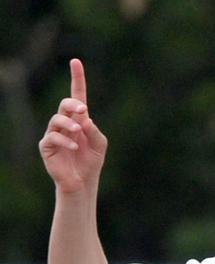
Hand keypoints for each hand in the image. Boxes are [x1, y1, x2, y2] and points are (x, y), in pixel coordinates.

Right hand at [39, 58, 106, 193]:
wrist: (82, 183)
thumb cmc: (90, 163)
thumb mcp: (100, 145)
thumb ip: (95, 131)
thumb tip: (85, 119)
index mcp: (78, 119)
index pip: (77, 95)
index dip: (77, 79)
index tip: (76, 62)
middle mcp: (65, 123)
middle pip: (65, 104)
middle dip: (72, 104)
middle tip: (83, 109)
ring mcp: (54, 133)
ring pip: (57, 119)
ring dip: (69, 123)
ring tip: (78, 130)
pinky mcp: (47, 146)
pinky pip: (53, 137)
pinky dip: (65, 140)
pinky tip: (74, 146)